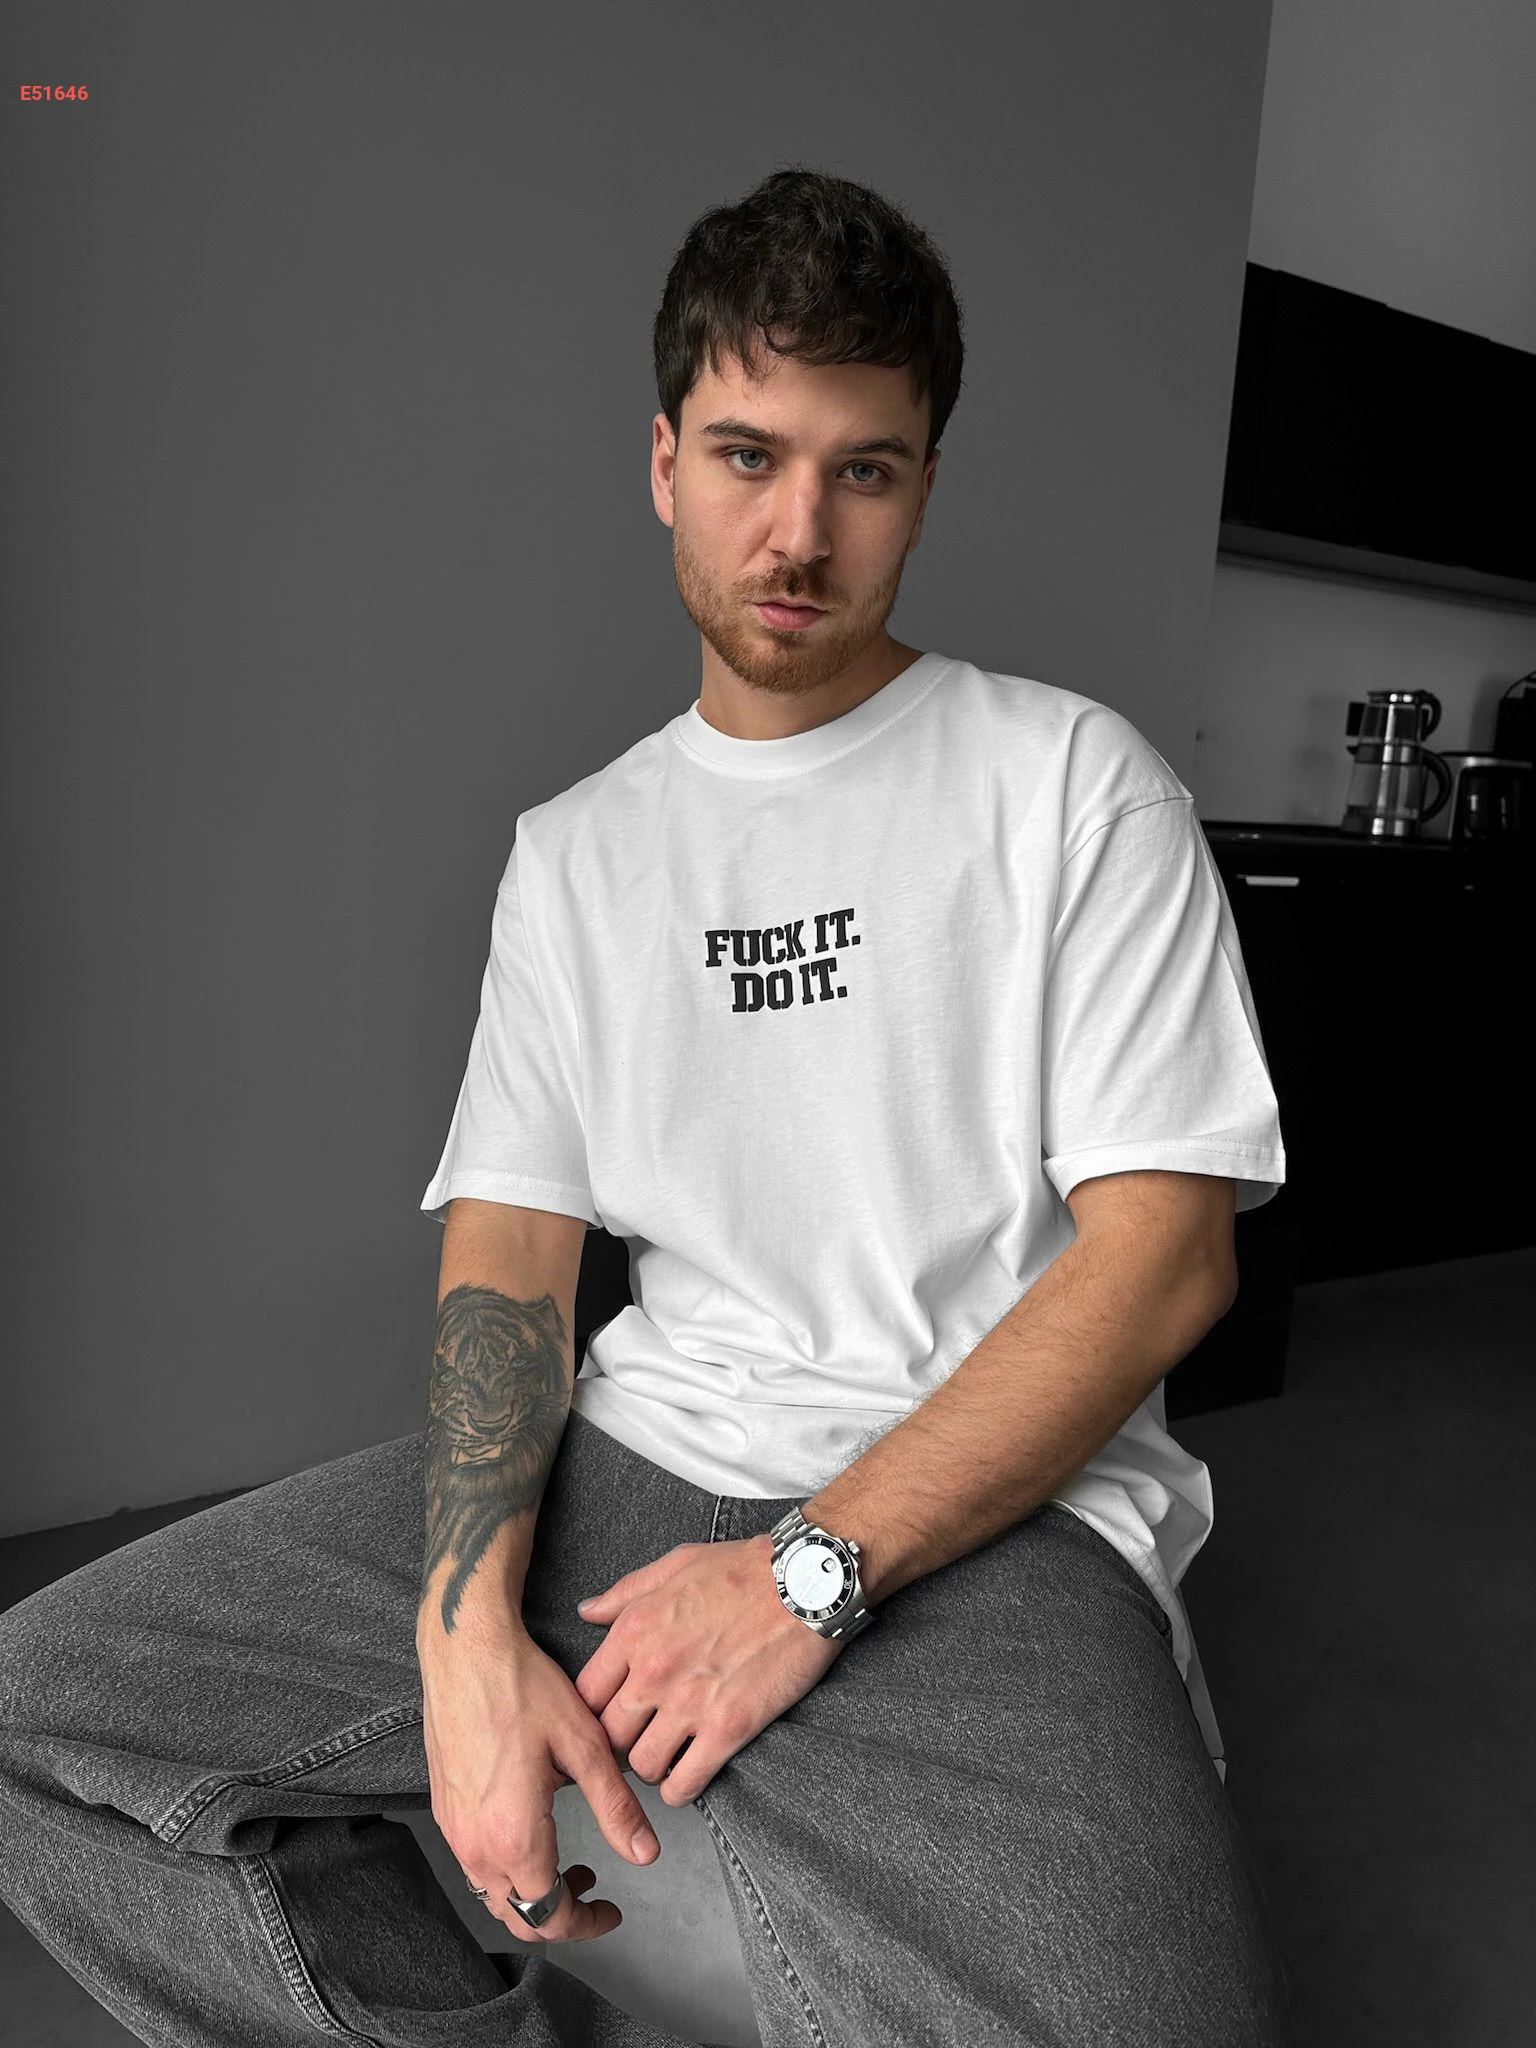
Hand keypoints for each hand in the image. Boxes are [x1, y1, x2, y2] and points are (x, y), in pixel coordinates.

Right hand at [418, 1612, 660, 1946]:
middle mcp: (475, 1845)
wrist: (465, 1650)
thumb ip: (615, 1807)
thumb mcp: (583, 1746)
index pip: (551, 1917)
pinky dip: (506, 1870)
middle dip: (559, 1918)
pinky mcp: (443, 1809)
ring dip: (531, 1895)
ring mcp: (453, 1829)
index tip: (612, 1909)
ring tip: (569, 1864)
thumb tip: (645, 1854)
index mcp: (514, 1838)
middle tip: (594, 1891)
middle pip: (517, 1918)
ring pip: (492, 1895)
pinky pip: (473, 1865)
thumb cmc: (522, 1688)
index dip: (587, 1924)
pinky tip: (531, 1832)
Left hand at [572, 1534, 842, 1806]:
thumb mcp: (676, 1564)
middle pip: (607, 1737)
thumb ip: (625, 1593)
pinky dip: (680, 1788)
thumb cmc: (745, 1569)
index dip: (593, 1711)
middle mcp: (653, 1671)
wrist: (806, 1584)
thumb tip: (587, 1611)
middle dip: (620, 1743)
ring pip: (642, 1766)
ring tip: (669, 1755)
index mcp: (635, 1630)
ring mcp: (689, 1704)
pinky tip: (690, 1773)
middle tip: (639, 1739)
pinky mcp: (727, 1729)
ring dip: (652, 1766)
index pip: (585, 1695)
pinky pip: (683, 1783)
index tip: (609, 1715)